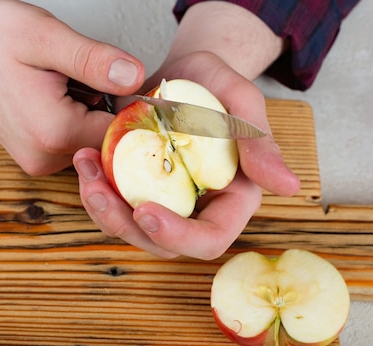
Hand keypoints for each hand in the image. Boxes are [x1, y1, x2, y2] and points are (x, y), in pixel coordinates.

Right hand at [0, 0, 144, 175]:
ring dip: (93, 114)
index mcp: (53, 131)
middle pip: (110, 141)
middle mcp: (47, 157)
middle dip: (111, 109)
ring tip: (65, 85)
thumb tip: (135, 77)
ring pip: (94, 142)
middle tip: (89, 76)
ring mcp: (40, 161)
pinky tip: (59, 98)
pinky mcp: (37, 158)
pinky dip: (78, 120)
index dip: (138, 108)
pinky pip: (76, 143)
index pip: (124, 134)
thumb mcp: (43, 36)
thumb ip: (93, 59)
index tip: (139, 84)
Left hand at [74, 3, 299, 259]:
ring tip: (85, 170)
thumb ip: (260, 141)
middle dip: (125, 225)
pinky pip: (114, 206)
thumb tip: (288, 187)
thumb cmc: (214, 83)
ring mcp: (166, 204)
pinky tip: (84, 161)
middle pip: (163, 244)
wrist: (182, 74)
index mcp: (232, 197)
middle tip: (97, 190)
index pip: (211, 238)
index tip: (145, 212)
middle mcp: (198, 209)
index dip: (179, 236)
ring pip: (131, 230)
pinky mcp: (138, 192)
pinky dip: (95, 189)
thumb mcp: (239, 100)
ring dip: (102, 209)